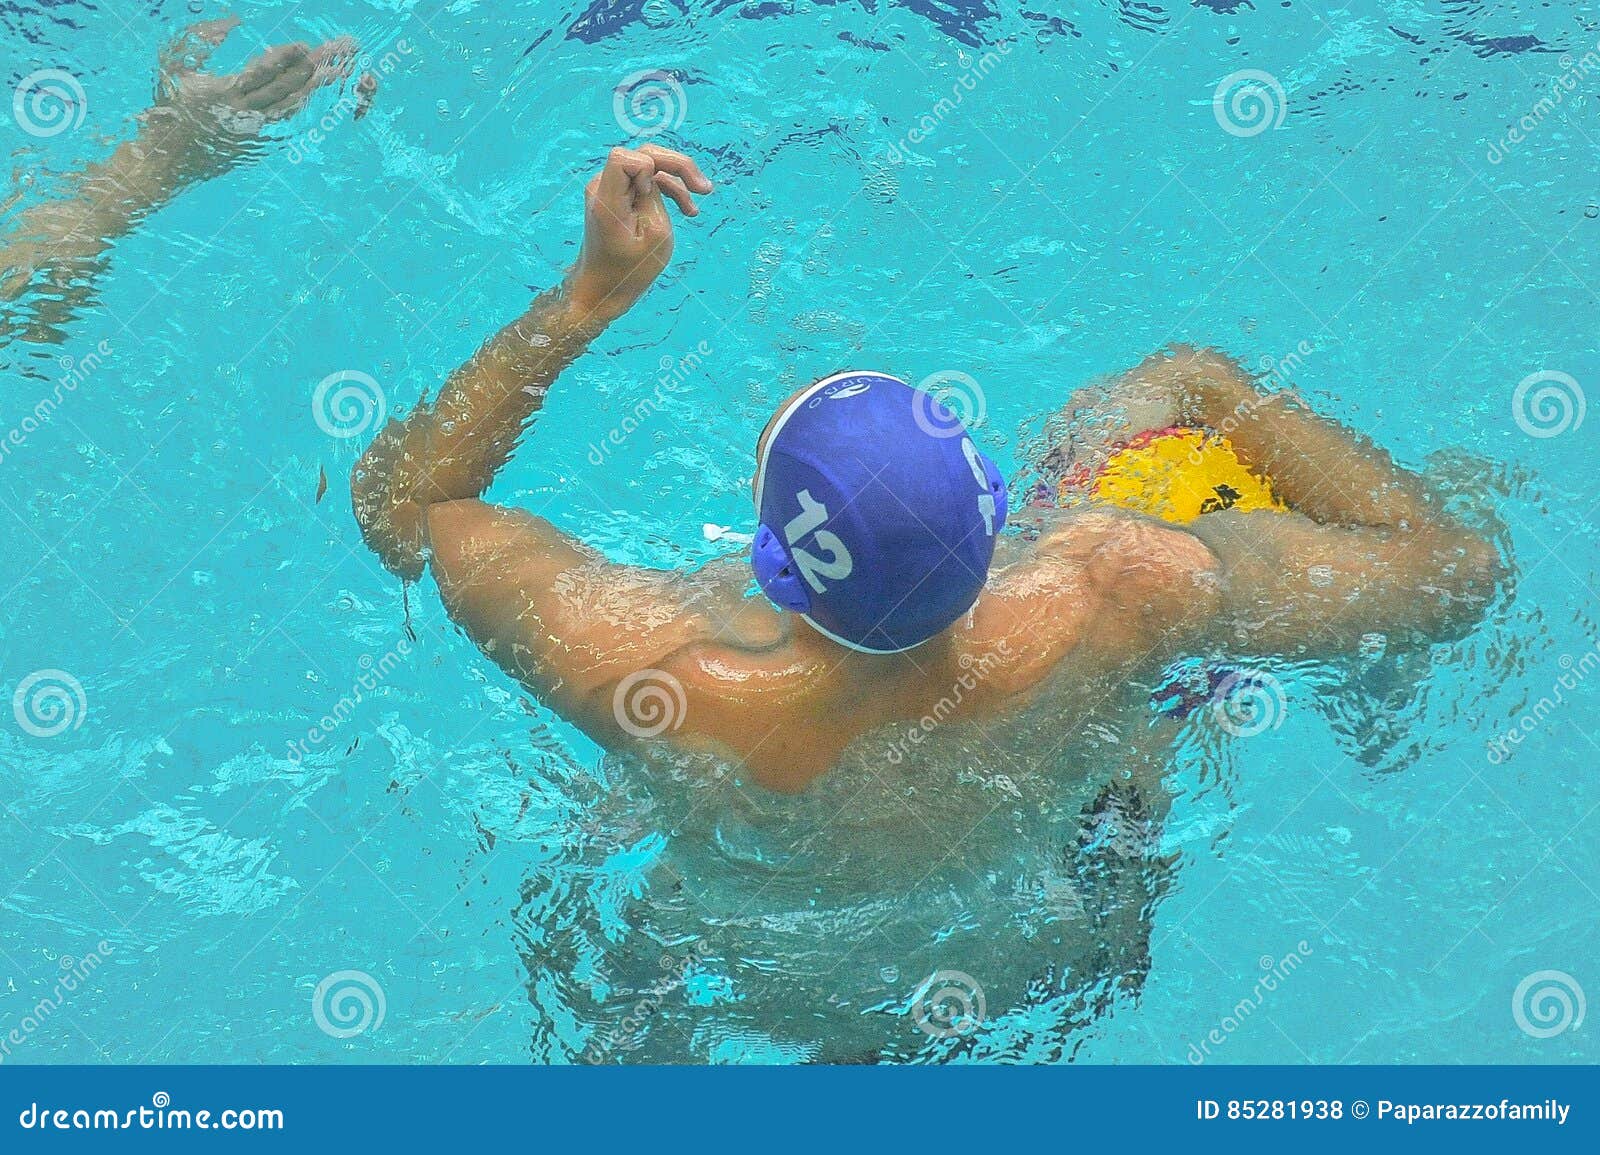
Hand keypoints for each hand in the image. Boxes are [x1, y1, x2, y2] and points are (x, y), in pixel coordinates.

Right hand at [140, 16, 356, 183]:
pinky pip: (284, 122)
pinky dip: (302, 106)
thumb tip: (233, 21)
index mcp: (221, 92)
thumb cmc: (168, 103)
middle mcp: (241, 112)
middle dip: (311, 70)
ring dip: (314, 89)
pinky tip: (316, 94)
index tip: (305, 46)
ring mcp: (251, 130)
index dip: (285, 58)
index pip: (262, 72)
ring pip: (289, 107)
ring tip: (337, 74)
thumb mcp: (173, 63)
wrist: (168, 156)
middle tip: (336, 55)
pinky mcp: (256, 143)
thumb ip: (201, 39)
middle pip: (283, 88)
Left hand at [567, 145, 711, 323]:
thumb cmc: (629, 270)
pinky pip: (646, 182)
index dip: (648, 168)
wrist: (603, 288)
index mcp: (608, 200)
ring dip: (677, 183)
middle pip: (643, 155)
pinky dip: (667, 191)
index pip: (625, 158)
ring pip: (649, 167)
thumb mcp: (655, 235)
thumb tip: (656, 175)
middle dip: (676, 166)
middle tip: (704, 188)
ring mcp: (609, 189)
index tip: (651, 196)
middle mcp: (603, 187)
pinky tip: (688, 209)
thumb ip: (656, 197)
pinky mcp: (618, 195)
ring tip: (696, 208)